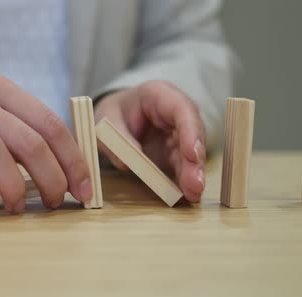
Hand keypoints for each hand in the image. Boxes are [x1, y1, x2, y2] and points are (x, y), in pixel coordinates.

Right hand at [0, 74, 92, 213]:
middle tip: (53, 203)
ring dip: (12, 187)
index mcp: (3, 90)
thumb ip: (24, 130)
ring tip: (17, 208)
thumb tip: (65, 172)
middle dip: (50, 178)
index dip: (72, 160)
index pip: (50, 124)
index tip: (82, 191)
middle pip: (27, 141)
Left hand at [94, 80, 205, 202]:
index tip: (193, 154)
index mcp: (159, 95)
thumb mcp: (106, 119)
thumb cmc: (112, 112)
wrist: (114, 116)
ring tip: (193, 194)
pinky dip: (184, 180)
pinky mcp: (176, 152)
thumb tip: (128, 163)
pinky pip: (182, 166)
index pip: (182, 109)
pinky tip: (188, 195)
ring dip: (192, 174)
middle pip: (192, 134)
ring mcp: (178, 133)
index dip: (190, 132)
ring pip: (191, 153)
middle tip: (196, 184)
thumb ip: (117, 137)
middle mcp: (175, 113)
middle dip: (194, 160)